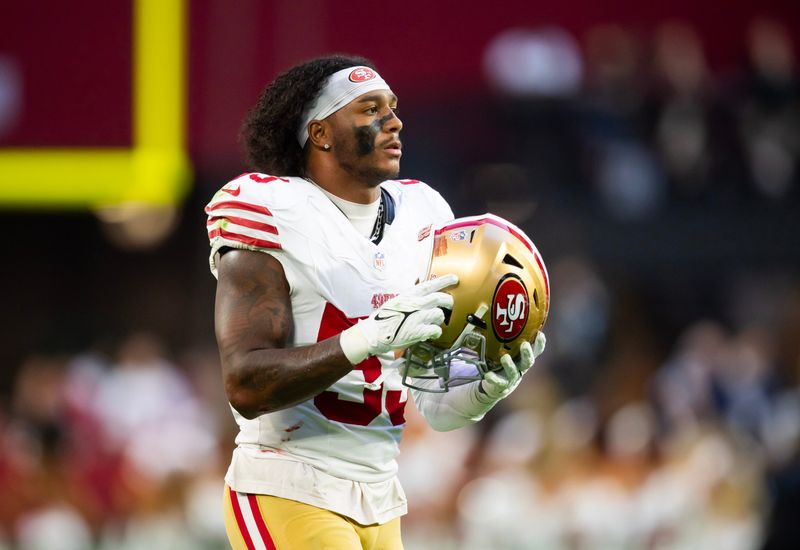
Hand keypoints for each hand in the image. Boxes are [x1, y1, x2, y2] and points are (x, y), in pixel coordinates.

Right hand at [339, 274, 457, 363]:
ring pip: (439, 315)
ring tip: (432, 323)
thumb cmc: (383, 319)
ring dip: (438, 319)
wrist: (373, 333)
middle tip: (450, 305)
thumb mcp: (397, 302)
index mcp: (409, 295)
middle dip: (448, 302)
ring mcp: (417, 317)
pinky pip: (436, 330)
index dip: (444, 281)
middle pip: (440, 299)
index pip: (430, 285)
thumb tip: (424, 298)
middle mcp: (415, 304)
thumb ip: (411, 300)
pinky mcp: (418, 331)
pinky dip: (435, 332)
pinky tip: (430, 333)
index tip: (455, 278)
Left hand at [480, 331, 545, 399]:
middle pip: (528, 362)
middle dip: (527, 353)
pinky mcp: (500, 386)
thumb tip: (497, 311)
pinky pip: (497, 383)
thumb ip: (504, 336)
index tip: (540, 334)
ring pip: (513, 372)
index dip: (539, 344)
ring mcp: (511, 379)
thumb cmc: (500, 363)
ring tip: (504, 357)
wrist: (493, 385)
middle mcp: (520, 369)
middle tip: (524, 344)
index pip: (536, 351)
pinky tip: (488, 375)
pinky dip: (493, 379)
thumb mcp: (505, 349)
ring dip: (510, 365)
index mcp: (523, 359)